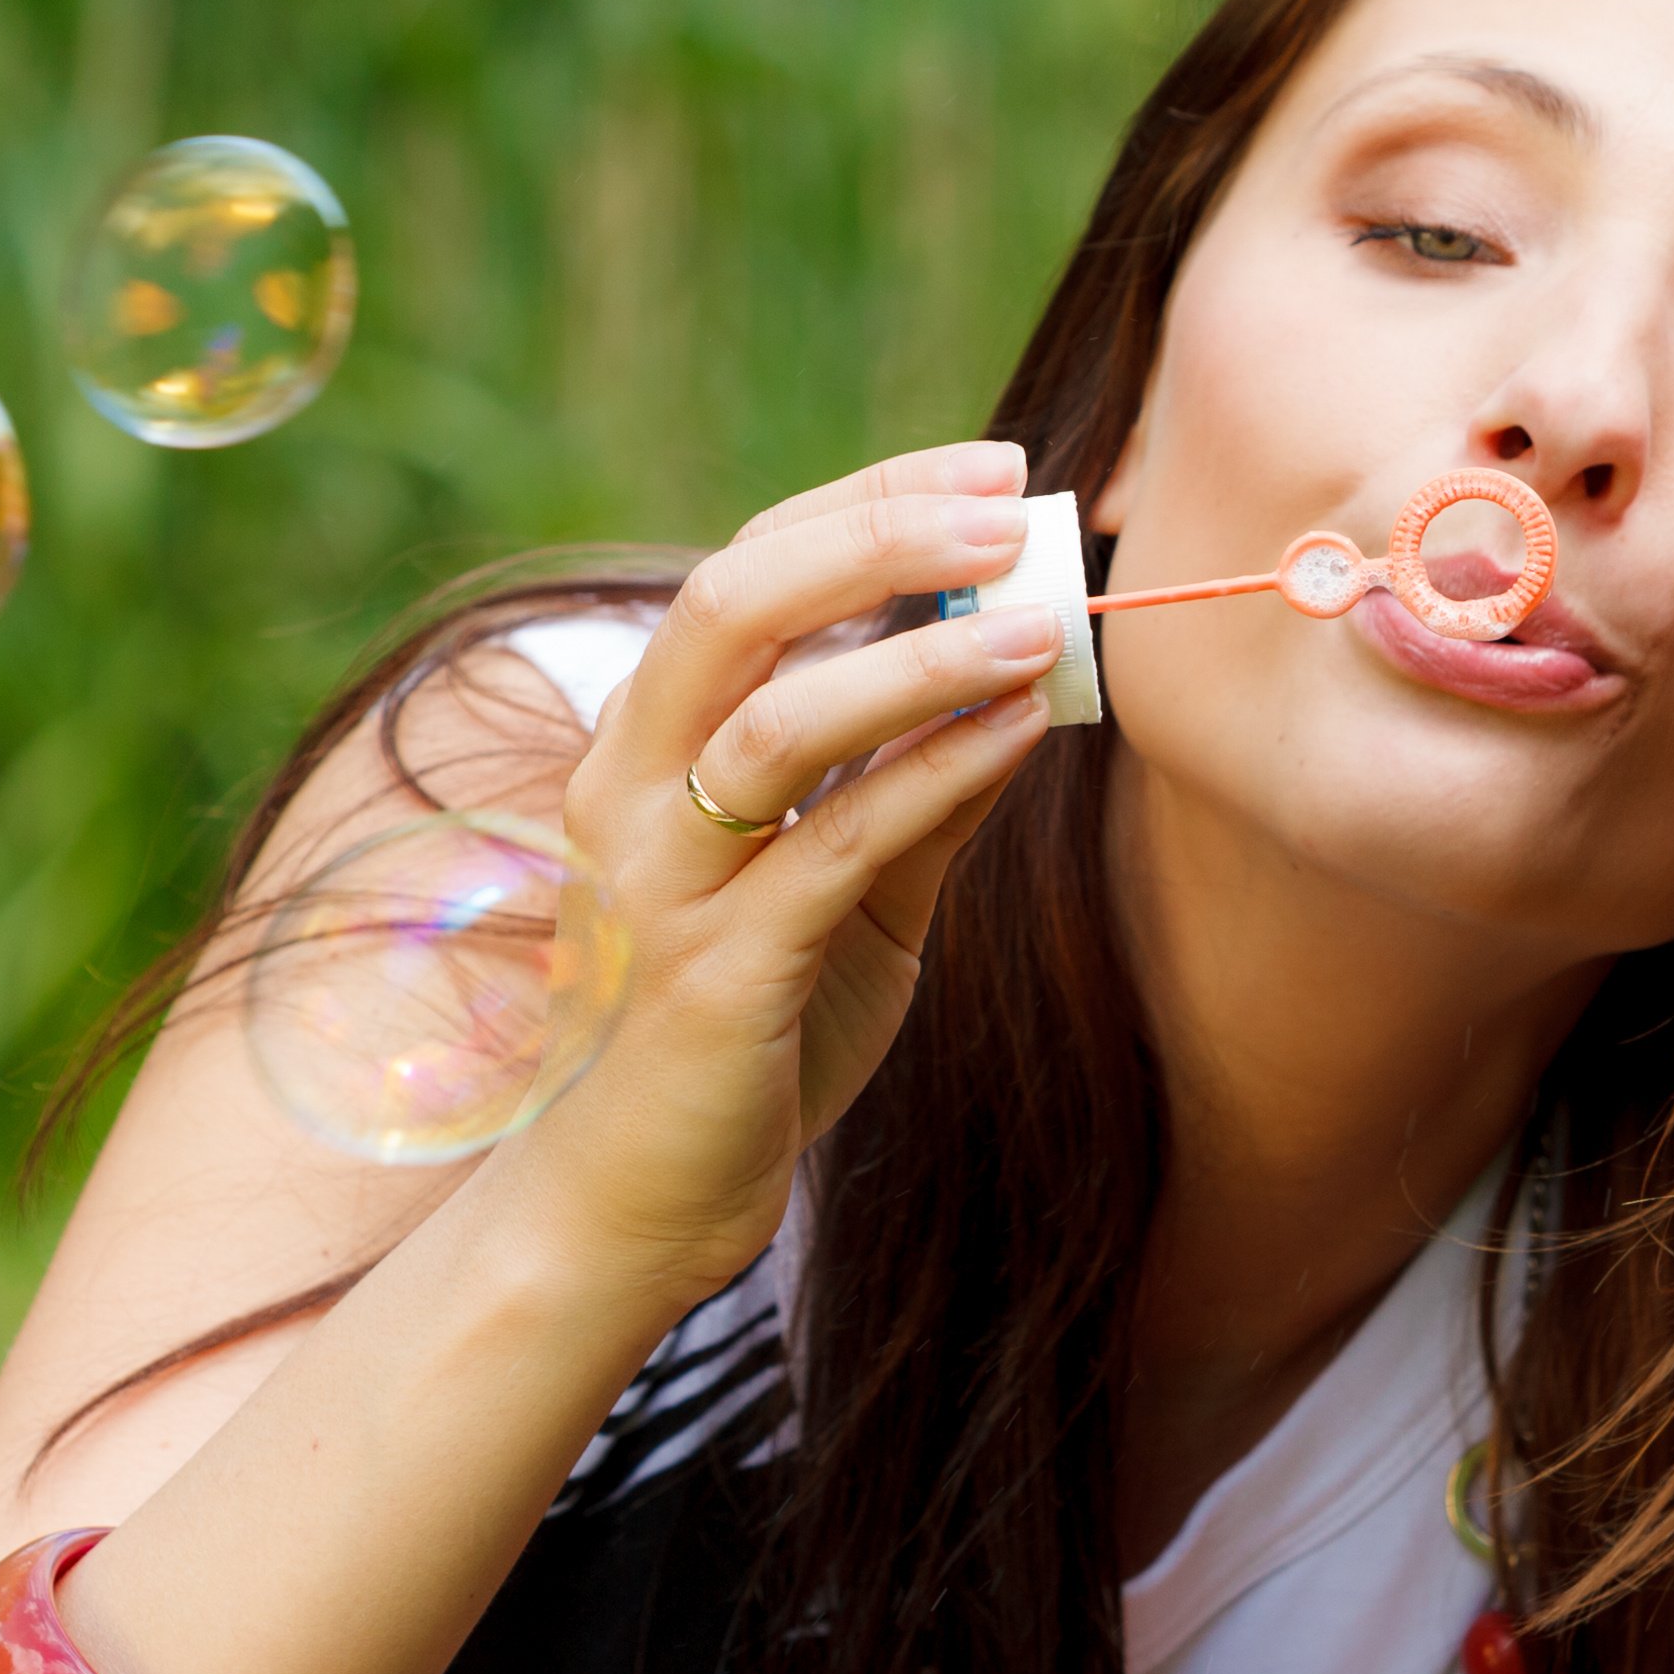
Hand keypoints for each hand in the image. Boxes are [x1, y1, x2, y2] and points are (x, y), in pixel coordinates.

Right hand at [484, 440, 1064, 1299]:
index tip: (991, 473)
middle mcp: (629, 790)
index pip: (748, 573)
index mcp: (645, 745)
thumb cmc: (743, 1034)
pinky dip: (933, 775)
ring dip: (923, 656)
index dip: (869, 504)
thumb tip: (1030, 670)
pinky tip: (1020, 731)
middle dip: (879, 537)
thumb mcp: (847, 891)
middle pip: (735, 605)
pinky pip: (833, 847)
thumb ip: (917, 785)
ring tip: (1043, 621)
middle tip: (1011, 509)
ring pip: (781, 722)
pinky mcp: (718, 973)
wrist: (638, 1200)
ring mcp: (664, 880)